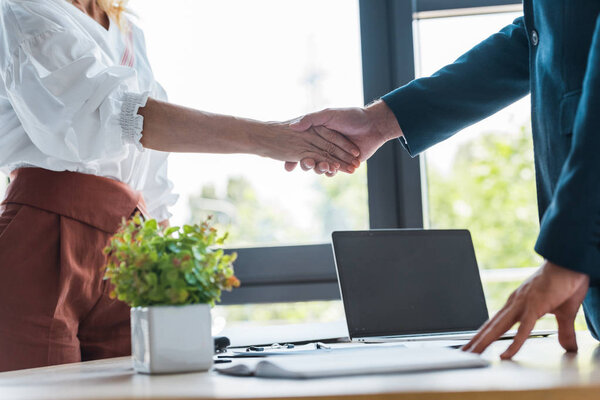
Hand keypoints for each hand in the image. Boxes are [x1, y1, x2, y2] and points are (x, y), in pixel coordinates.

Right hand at [285, 100, 402, 175]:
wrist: (374, 125)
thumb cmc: (351, 116)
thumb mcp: (329, 114)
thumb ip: (311, 119)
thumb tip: (293, 126)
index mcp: (316, 133)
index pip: (300, 146)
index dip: (292, 155)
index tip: (289, 162)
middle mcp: (322, 145)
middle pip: (308, 158)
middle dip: (307, 163)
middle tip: (308, 163)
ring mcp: (332, 155)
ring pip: (320, 166)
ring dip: (320, 168)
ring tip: (324, 166)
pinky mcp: (343, 163)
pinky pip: (333, 171)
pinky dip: (332, 171)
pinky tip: (333, 170)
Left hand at [462, 261, 588, 358]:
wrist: (571, 262)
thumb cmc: (565, 282)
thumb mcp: (563, 313)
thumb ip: (563, 331)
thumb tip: (568, 347)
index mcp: (517, 304)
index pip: (495, 323)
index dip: (483, 335)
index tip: (472, 345)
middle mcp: (515, 304)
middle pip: (491, 327)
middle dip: (477, 341)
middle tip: (463, 353)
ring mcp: (522, 304)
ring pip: (499, 328)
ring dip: (485, 342)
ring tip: (473, 355)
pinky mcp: (535, 307)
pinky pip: (523, 329)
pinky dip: (514, 344)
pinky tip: (505, 355)